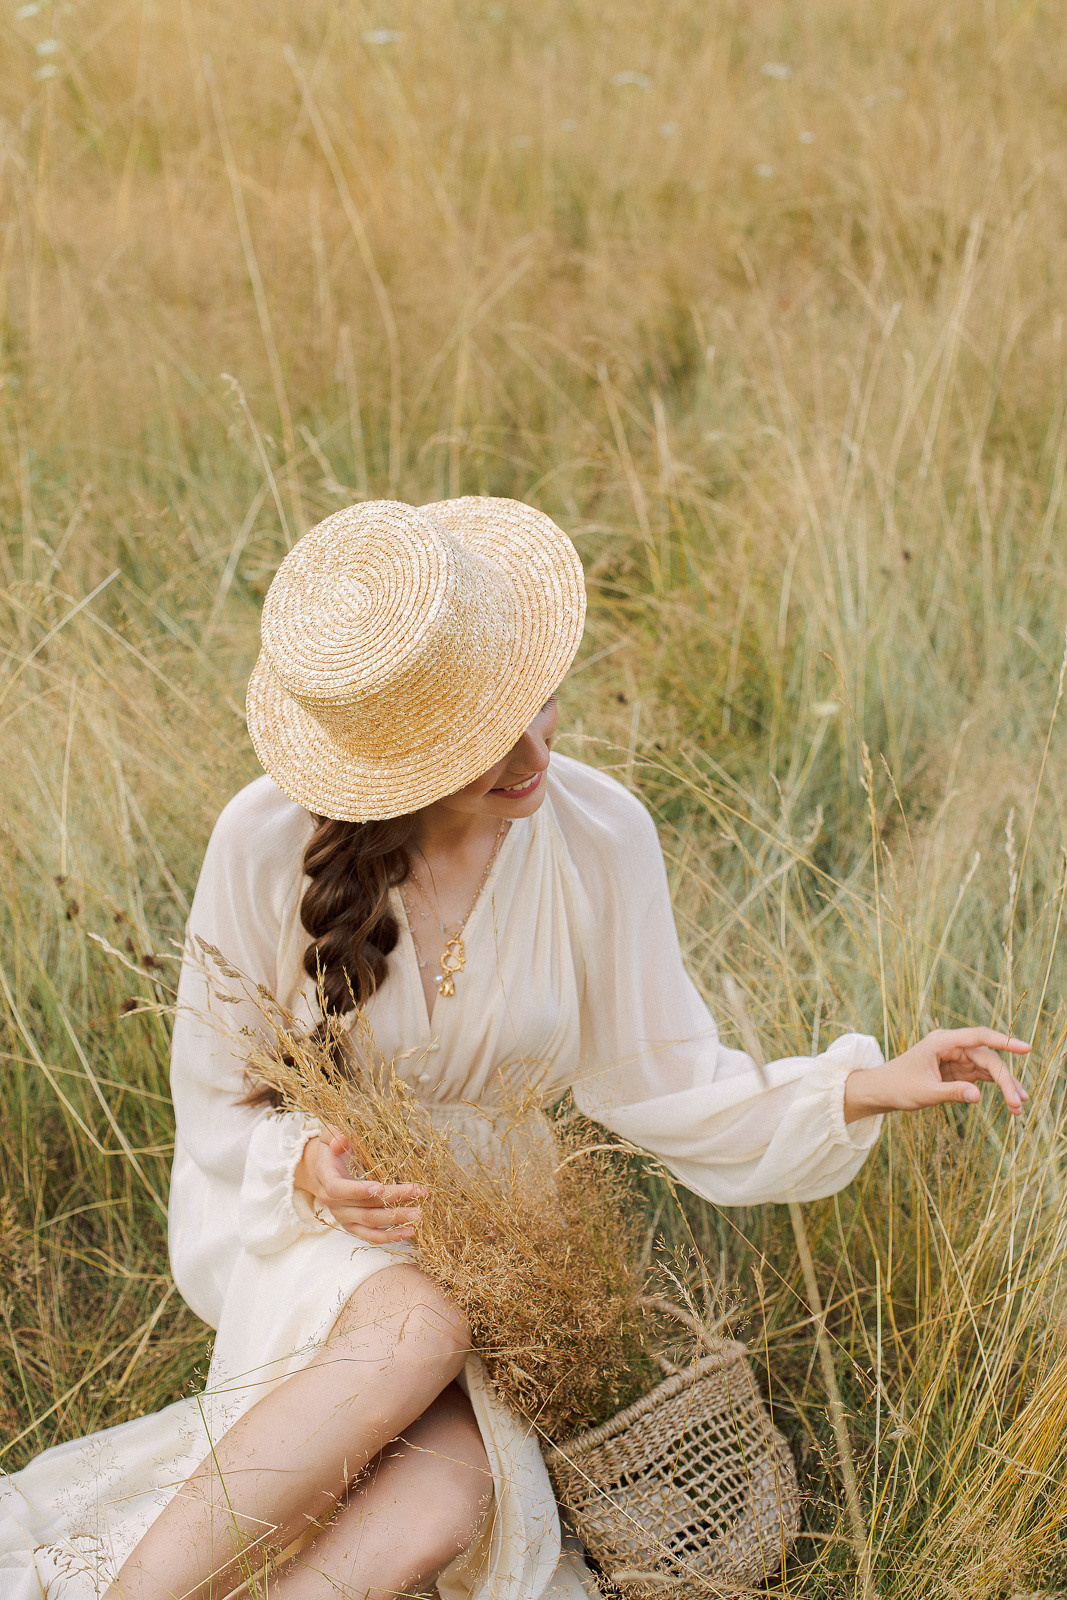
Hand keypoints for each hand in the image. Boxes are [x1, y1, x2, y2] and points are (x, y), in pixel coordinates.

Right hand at [293, 1130, 426, 1242]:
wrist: (321, 1173)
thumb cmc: (330, 1152)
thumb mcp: (327, 1137)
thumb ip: (334, 1135)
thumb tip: (341, 1140)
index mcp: (327, 1180)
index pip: (338, 1190)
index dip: (357, 1191)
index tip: (379, 1187)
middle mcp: (335, 1204)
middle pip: (364, 1207)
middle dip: (392, 1200)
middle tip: (418, 1193)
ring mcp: (345, 1218)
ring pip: (371, 1223)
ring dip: (396, 1221)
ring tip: (419, 1215)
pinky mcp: (354, 1226)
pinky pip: (372, 1236)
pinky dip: (391, 1237)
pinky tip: (410, 1232)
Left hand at [844, 1028, 1030, 1123]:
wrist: (881, 1091)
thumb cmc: (898, 1087)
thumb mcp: (924, 1092)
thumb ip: (951, 1092)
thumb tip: (978, 1095)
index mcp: (942, 1041)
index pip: (979, 1037)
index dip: (1005, 1042)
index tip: (1026, 1048)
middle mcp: (951, 1046)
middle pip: (988, 1058)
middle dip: (1005, 1080)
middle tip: (1019, 1103)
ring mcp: (956, 1057)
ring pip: (989, 1068)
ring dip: (1005, 1086)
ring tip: (1019, 1108)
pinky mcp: (957, 1070)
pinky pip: (982, 1076)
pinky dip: (996, 1088)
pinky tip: (1010, 1103)